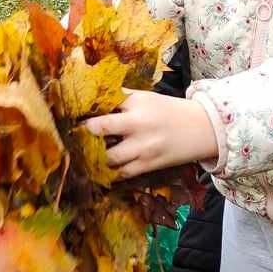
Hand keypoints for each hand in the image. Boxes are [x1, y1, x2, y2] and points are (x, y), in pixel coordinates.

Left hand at [86, 91, 217, 178]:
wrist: (202, 128)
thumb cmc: (169, 111)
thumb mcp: (145, 98)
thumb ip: (121, 100)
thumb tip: (91, 101)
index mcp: (135, 102)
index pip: (102, 105)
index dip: (83, 112)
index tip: (70, 116)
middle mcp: (138, 124)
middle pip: (99, 128)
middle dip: (83, 134)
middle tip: (73, 137)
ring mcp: (143, 147)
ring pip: (108, 157)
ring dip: (94, 157)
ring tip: (86, 155)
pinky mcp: (149, 165)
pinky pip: (122, 173)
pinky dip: (109, 172)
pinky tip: (101, 169)